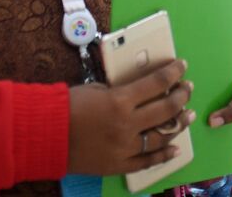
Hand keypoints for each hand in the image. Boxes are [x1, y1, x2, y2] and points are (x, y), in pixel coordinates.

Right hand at [68, 59, 194, 175]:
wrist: (43, 135)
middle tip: (188, 89)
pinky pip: (147, 162)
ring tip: (188, 116)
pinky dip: (163, 155)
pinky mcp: (119, 165)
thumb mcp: (95, 88)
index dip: (173, 73)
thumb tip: (138, 92)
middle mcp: (127, 124)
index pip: (157, 83)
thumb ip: (119, 91)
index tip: (182, 66)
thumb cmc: (66, 106)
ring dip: (179, 124)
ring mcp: (125, 147)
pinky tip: (175, 148)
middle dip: (181, 96)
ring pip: (162, 136)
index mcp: (120, 100)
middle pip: (166, 109)